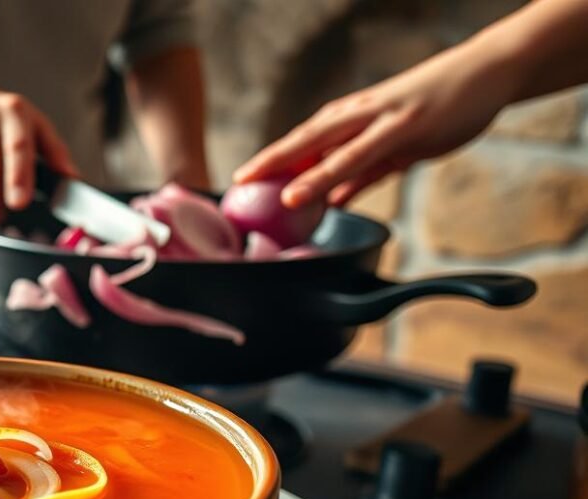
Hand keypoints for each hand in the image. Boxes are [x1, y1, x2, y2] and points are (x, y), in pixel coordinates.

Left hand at [233, 43, 518, 207]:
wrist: (485, 72)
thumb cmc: (435, 104)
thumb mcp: (393, 141)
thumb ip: (365, 171)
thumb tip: (335, 200)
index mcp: (352, 114)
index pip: (302, 138)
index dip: (269, 158)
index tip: (239, 179)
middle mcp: (363, 114)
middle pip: (309, 138)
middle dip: (274, 161)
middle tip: (241, 182)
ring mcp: (388, 121)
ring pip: (344, 150)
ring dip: (315, 174)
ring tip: (287, 197)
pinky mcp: (416, 130)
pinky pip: (381, 158)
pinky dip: (360, 178)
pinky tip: (341, 199)